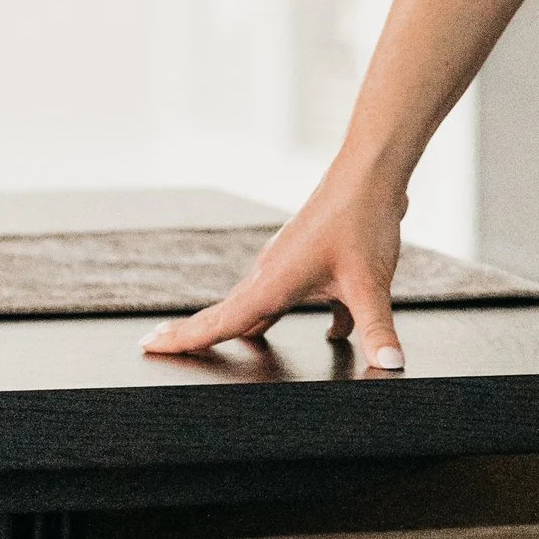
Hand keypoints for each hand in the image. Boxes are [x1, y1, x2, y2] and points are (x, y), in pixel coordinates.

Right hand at [143, 163, 406, 369]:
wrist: (371, 172)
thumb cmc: (362, 220)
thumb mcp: (371, 284)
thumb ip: (377, 330)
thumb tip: (391, 366)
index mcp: (274, 284)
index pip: (221, 322)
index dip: (184, 338)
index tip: (148, 345)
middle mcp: (270, 273)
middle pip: (225, 314)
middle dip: (192, 332)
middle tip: (154, 345)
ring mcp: (285, 263)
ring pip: (253, 303)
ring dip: (236, 324)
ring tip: (219, 343)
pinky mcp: (305, 257)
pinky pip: (288, 294)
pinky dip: (291, 313)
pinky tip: (331, 332)